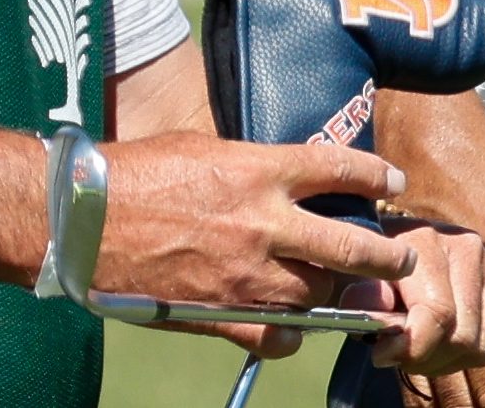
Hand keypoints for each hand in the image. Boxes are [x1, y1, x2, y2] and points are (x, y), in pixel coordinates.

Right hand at [99, 131, 419, 358]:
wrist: (82, 216)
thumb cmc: (137, 172)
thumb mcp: (206, 146)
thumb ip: (254, 161)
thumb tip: (288, 168)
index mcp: (261, 169)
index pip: (342, 168)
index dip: (378, 175)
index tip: (395, 182)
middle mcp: (264, 222)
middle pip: (350, 246)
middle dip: (387, 256)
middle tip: (402, 258)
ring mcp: (244, 272)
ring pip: (319, 294)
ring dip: (339, 295)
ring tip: (353, 294)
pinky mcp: (217, 311)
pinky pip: (275, 335)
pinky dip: (292, 336)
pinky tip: (297, 331)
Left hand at [343, 224, 484, 375]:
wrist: (403, 250)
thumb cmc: (377, 271)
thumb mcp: (357, 281)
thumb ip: (364, 301)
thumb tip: (385, 330)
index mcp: (426, 239)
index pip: (437, 313)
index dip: (411, 347)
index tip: (382, 355)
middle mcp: (468, 246)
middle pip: (461, 337)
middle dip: (427, 358)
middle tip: (403, 354)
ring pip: (480, 345)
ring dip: (447, 359)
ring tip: (424, 344)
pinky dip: (472, 351)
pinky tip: (448, 336)